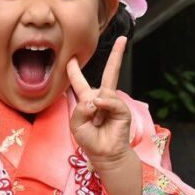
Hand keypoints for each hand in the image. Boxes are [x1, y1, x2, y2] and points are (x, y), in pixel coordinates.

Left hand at [68, 36, 132, 170]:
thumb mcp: (76, 124)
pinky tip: (101, 114)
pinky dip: (106, 105)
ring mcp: (114, 104)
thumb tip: (97, 99)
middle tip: (124, 40)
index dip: (74, 70)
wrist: (105, 155)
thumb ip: (81, 108)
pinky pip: (113, 101)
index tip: (71, 57)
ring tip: (95, 122)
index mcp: (87, 100)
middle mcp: (102, 98)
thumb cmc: (90, 140)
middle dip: (117, 56)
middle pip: (109, 74)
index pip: (79, 81)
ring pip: (105, 93)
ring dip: (96, 107)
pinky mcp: (123, 111)